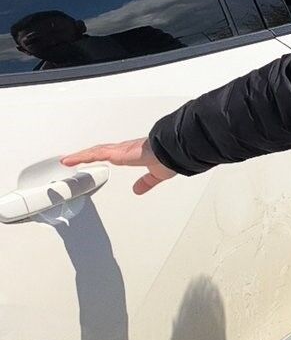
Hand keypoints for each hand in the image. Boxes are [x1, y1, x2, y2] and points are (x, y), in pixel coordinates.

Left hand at [61, 138, 176, 195]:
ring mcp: (119, 150)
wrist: (174, 150)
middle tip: (74, 159)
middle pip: (100, 151)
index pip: (112, 154)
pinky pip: (94, 154)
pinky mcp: (117, 153)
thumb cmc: (169, 158)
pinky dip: (80, 157)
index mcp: (133, 154)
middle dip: (87, 155)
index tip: (94, 159)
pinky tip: (70, 160)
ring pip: (94, 152)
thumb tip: (138, 189)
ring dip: (80, 156)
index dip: (102, 156)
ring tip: (67, 160)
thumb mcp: (156, 175)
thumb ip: (146, 182)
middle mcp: (124, 150)